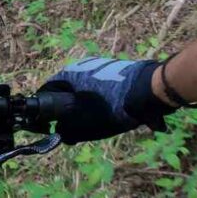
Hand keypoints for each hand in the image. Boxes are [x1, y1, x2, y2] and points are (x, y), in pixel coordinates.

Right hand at [38, 57, 175, 143]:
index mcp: (68, 73)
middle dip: (70, 107)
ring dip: (87, 103)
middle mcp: (81, 65)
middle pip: (67, 89)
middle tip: (77, 125)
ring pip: (85, 87)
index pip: (47, 91)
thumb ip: (67, 131)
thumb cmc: (111, 107)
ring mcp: (101, 64)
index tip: (53, 124)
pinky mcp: (117, 68)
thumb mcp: (85, 125)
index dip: (48, 110)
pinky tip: (114, 110)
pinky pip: (102, 86)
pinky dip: (102, 98)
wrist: (149, 91)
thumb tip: (60, 132)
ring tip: (99, 120)